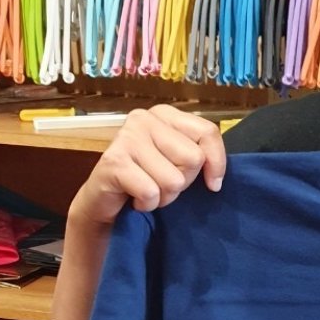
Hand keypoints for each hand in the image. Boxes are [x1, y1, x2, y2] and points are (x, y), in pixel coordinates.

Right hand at [70, 105, 226, 227]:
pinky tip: (134, 198)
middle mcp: (144, 118)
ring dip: (164, 197)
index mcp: (165, 114)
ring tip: (147, 190)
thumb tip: (216, 181)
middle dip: (183, 182)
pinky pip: (151, 193)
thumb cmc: (146, 179)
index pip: (208, 132)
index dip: (217, 163)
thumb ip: (200, 158)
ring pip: (173, 180)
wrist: (103, 200)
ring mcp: (126, 137)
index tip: (213, 184)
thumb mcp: (178, 164)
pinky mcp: (114, 161)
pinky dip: (147, 205)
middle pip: (193, 159)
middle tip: (161, 183)